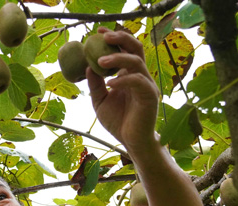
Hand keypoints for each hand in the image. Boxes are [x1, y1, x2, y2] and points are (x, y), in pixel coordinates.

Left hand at [86, 27, 160, 156]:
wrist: (132, 142)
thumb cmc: (118, 121)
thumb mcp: (100, 101)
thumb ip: (95, 84)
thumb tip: (87, 66)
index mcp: (129, 74)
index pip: (125, 50)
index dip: (114, 38)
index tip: (98, 31)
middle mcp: (140, 75)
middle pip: (135, 48)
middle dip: (120, 38)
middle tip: (103, 36)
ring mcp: (146, 84)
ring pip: (136, 62)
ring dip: (117, 58)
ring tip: (99, 61)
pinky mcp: (149, 96)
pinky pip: (138, 81)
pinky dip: (123, 80)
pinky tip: (110, 84)